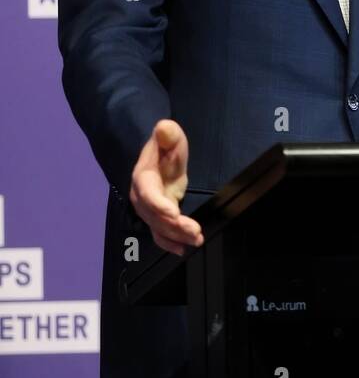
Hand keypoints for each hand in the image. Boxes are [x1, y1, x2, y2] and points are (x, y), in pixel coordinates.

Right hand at [129, 118, 203, 255]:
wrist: (159, 158)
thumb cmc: (165, 147)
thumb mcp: (169, 136)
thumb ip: (168, 134)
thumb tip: (164, 127)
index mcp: (143, 177)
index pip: (148, 194)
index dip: (159, 205)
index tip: (174, 213)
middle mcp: (142, 197)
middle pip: (154, 216)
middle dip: (174, 226)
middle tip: (195, 231)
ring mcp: (149, 209)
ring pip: (159, 227)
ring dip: (177, 236)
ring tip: (196, 240)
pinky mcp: (157, 217)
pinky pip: (160, 234)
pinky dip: (169, 243)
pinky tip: (182, 250)